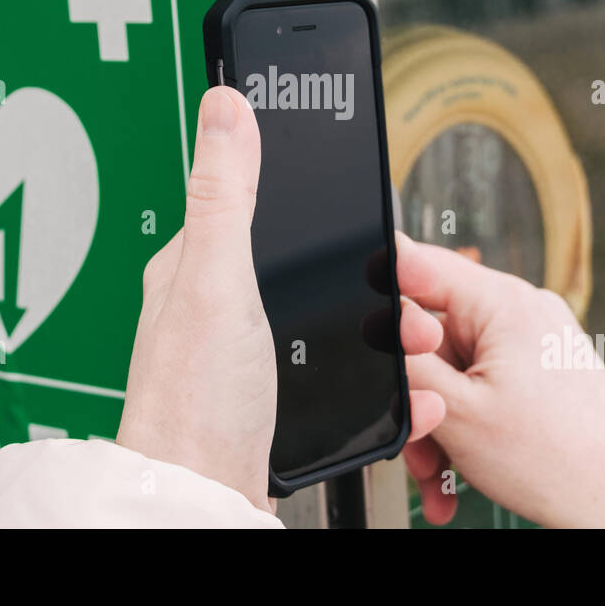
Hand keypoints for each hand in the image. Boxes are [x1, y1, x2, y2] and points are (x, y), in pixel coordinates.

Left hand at [118, 87, 445, 511]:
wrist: (202, 502)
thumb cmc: (194, 402)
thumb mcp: (217, 280)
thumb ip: (225, 194)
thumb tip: (225, 103)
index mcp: (194, 264)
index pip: (251, 200)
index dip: (305, 190)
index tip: (351, 183)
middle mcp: (215, 305)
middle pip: (302, 261)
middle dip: (361, 271)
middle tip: (401, 286)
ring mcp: (244, 352)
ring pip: (326, 316)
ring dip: (378, 325)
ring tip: (410, 336)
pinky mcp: (269, 397)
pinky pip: (333, 369)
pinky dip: (374, 374)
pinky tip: (401, 386)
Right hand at [399, 234, 604, 526]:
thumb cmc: (559, 460)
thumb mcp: (457, 410)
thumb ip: (409, 359)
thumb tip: (381, 315)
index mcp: (503, 302)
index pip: (419, 267)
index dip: (384, 300)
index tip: (370, 340)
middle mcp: (520, 312)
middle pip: (432, 335)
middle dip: (415, 393)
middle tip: (414, 440)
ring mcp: (532, 343)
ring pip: (452, 372)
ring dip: (436, 424)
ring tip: (438, 475)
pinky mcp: (539, 374)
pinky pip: (480, 390)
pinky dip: (463, 429)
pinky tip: (457, 474)